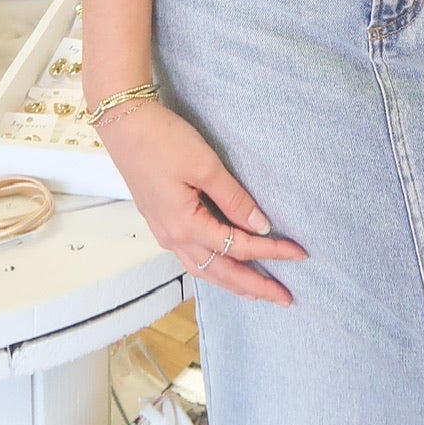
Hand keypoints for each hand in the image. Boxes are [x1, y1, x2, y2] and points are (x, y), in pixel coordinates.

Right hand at [100, 100, 305, 304]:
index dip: (271, 252)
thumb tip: (260, 226)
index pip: (239, 247)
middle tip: (285, 298)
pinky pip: (193, 258)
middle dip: (255, 287)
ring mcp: (165, 232)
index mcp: (186, 226)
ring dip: (234, 284)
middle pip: (221, 273)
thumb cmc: (163, 140)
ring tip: (258, 292)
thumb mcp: (205, 165)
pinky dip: (214, 268)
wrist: (124, 125)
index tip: (299, 254)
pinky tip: (224, 267)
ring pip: (205, 270)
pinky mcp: (162, 222)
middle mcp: (173, 238)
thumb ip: (234, 198)